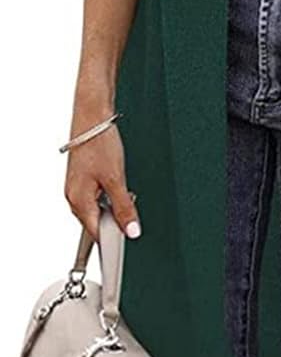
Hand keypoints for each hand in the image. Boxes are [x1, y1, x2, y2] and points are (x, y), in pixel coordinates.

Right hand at [64, 102, 140, 242]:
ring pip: (97, 208)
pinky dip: (108, 194)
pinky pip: (96, 195)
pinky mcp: (82, 177)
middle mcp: (74, 196)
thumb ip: (123, 207)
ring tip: (123, 189)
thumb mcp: (116, 178)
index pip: (96, 233)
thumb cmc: (99, 143)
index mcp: (78, 201)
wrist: (92, 116)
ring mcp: (77, 186)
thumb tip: (131, 230)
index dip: (113, 239)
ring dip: (112, 205)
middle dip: (115, 219)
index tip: (128, 239)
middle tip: (130, 208)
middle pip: (96, 222)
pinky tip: (117, 182)